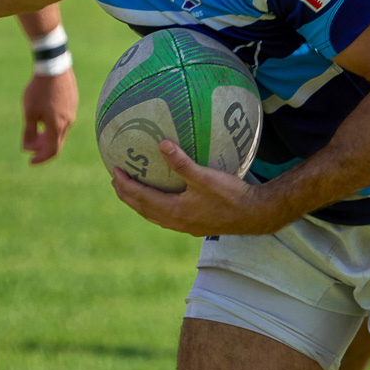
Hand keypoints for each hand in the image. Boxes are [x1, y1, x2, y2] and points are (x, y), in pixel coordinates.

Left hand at [21, 68, 77, 163]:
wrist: (53, 66)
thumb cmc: (39, 90)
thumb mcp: (29, 112)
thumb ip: (29, 132)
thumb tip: (27, 149)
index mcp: (57, 126)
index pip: (52, 151)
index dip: (41, 158)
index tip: (30, 161)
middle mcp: (68, 121)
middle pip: (58, 142)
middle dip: (44, 148)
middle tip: (31, 147)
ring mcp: (72, 111)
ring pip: (61, 130)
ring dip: (49, 135)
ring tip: (37, 131)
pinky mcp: (72, 101)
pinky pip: (64, 119)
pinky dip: (54, 124)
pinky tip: (44, 115)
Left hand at [110, 139, 279, 235]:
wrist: (255, 215)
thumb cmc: (230, 195)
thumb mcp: (204, 176)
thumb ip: (181, 162)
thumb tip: (161, 143)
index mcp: (174, 211)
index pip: (141, 197)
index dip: (126, 185)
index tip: (114, 171)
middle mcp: (176, 222)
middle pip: (143, 209)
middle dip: (127, 195)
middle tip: (116, 181)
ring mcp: (186, 226)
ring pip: (155, 216)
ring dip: (141, 203)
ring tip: (132, 192)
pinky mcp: (196, 226)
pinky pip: (167, 217)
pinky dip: (157, 208)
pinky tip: (164, 200)